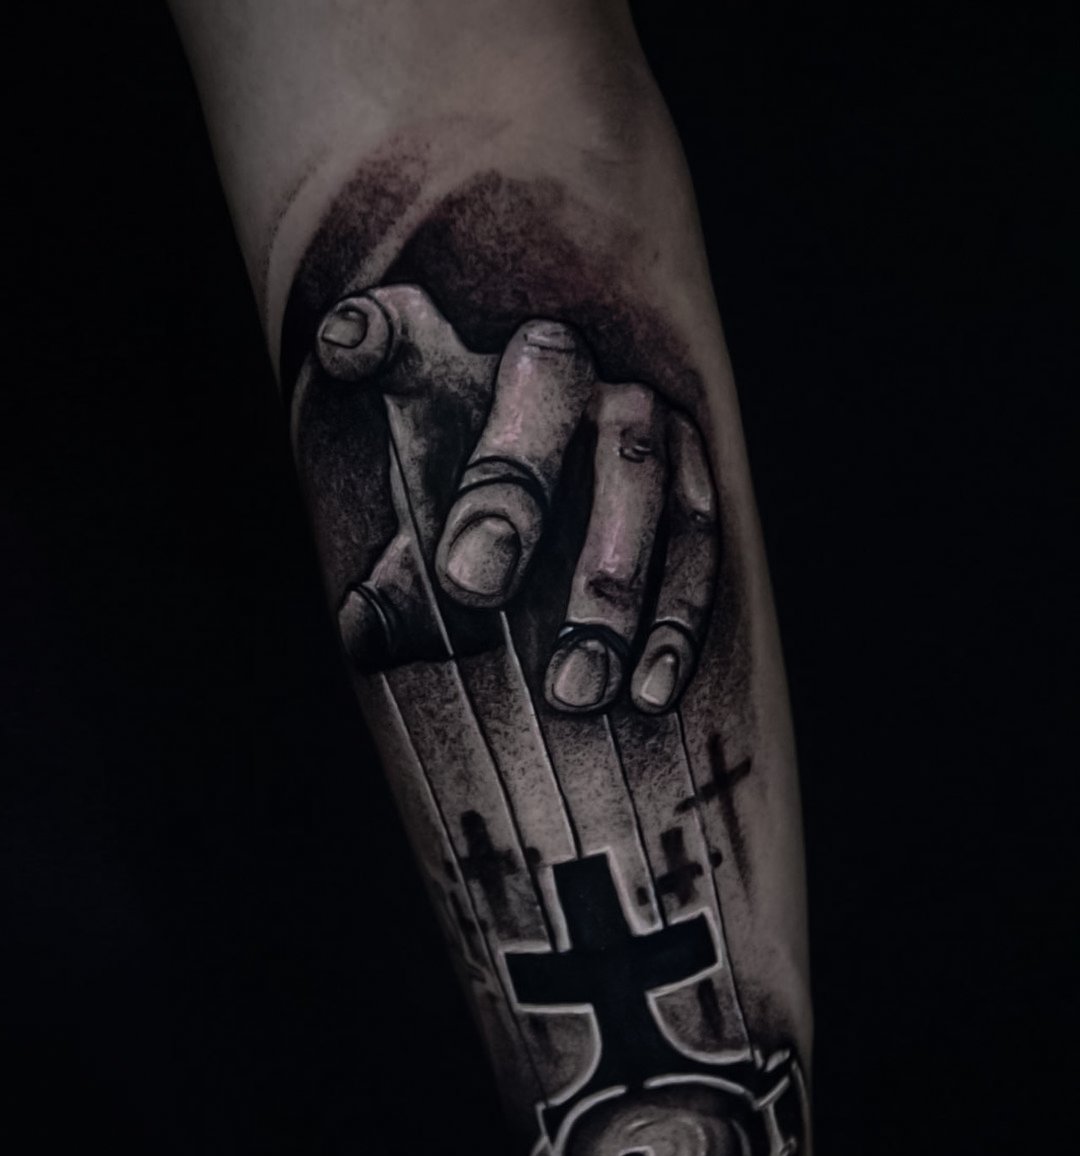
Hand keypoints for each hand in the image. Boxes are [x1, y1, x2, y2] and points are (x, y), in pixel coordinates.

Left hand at [308, 284, 717, 715]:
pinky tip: (646, 695)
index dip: (377, 332)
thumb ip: (397, 590)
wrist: (571, 528)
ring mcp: (636, 411)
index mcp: (456, 373)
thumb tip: (364, 635)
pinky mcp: (695, 471)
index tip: (343, 348)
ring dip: (606, 585)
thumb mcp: (420, 560)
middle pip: (547, 382)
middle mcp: (556, 366)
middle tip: (472, 587)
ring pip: (635, 473)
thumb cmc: (472, 542)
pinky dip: (676, 620)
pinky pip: (698, 537)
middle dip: (511, 483)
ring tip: (570, 690)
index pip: (408, 333)